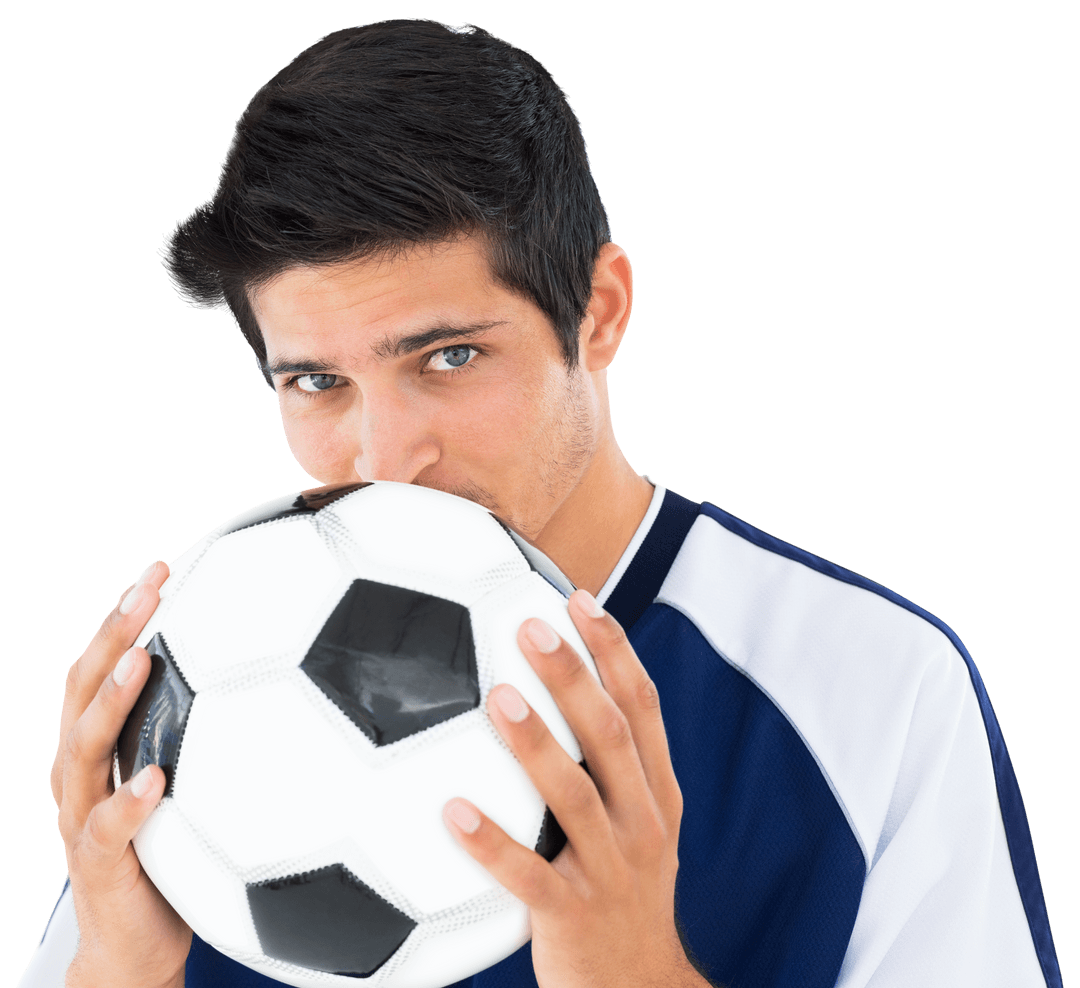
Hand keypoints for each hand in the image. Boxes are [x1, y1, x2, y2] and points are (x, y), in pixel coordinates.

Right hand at [51, 561, 190, 987]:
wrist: (133, 945)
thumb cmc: (170, 853)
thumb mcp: (189, 785)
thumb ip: (213, 736)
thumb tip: (287, 683)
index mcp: (104, 745)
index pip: (105, 666)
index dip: (126, 616)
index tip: (164, 567)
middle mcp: (83, 770)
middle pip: (84, 688)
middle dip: (115, 631)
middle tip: (149, 585)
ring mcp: (83, 814)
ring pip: (84, 747)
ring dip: (112, 700)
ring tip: (143, 658)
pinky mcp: (98, 864)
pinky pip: (106, 830)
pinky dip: (127, 802)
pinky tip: (155, 779)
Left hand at [443, 590, 709, 987]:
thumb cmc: (625, 890)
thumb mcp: (638, 824)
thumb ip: (606, 767)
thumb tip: (550, 693)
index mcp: (656, 793)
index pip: (643, 706)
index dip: (615, 650)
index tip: (581, 600)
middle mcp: (641, 822)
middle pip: (609, 735)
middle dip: (573, 675)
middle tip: (531, 625)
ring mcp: (611, 869)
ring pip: (574, 797)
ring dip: (536, 744)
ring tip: (497, 697)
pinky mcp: (572, 915)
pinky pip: (527, 876)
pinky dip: (491, 843)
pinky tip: (452, 812)